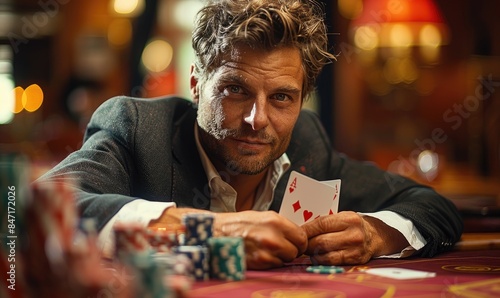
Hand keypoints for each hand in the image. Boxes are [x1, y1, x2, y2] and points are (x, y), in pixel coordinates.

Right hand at [149, 207, 307, 269]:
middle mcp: (273, 235)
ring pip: (286, 260)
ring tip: (265, 250)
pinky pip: (274, 266)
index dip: (299, 241)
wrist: (215, 234)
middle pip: (297, 250)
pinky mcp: (259, 263)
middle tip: (279, 247)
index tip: (294, 242)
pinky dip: (269, 263)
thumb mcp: (261, 217)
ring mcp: (266, 250)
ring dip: (279, 258)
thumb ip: (281, 225)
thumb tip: (296, 234)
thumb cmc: (236, 224)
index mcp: (275, 220)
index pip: (302, 236)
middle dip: (290, 250)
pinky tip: (258, 255)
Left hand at [301, 211, 408, 264]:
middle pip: (321, 241)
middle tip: (300, 244)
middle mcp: (354, 233)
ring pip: (325, 254)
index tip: (296, 232)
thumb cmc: (352, 225)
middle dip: (307, 244)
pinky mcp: (356, 260)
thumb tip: (300, 229)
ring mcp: (356, 248)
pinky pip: (332, 262)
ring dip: (312, 254)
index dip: (305, 230)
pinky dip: (321, 260)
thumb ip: (324, 221)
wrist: (375, 235)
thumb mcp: (341, 216)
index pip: (321, 224)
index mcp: (348, 218)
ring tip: (307, 250)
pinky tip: (317, 257)